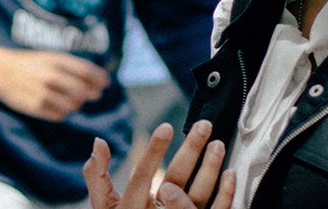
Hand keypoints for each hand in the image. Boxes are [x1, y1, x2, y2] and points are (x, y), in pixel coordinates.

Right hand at [0, 43, 109, 120]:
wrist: (0, 71)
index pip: (86, 71)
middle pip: (83, 91)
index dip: (100, 79)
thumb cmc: (30, 63)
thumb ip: (71, 66)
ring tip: (71, 99)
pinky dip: (62, 111)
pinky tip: (56, 105)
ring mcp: (42, 93)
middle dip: (92, 93)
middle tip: (93, 94)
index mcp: (55, 60)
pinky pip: (59, 115)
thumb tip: (97, 80)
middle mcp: (50, 76)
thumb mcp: (50, 57)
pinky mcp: (35, 107)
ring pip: (73, 105)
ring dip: (76, 103)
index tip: (105, 83)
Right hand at [83, 120, 235, 208]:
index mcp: (132, 206)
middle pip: (176, 180)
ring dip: (211, 168)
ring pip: (199, 195)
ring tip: (218, 143)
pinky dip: (225, 194)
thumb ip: (97, 175)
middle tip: (203, 125)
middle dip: (191, 150)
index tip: (166, 127)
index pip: (143, 176)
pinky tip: (230, 173)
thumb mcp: (103, 204)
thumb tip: (98, 143)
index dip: (155, 151)